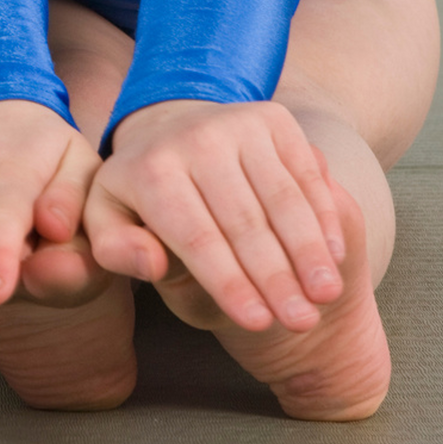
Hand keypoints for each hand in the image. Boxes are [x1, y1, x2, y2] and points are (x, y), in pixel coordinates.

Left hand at [85, 99, 344, 331]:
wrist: (168, 127)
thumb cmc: (141, 198)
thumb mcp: (108, 224)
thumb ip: (118, 250)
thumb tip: (152, 262)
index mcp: (148, 170)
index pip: (196, 237)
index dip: (229, 283)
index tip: (257, 324)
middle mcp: (195, 137)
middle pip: (244, 221)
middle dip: (276, 278)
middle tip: (302, 324)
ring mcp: (238, 122)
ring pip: (283, 198)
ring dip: (308, 251)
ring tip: (325, 297)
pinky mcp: (274, 119)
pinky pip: (307, 174)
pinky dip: (323, 217)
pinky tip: (333, 258)